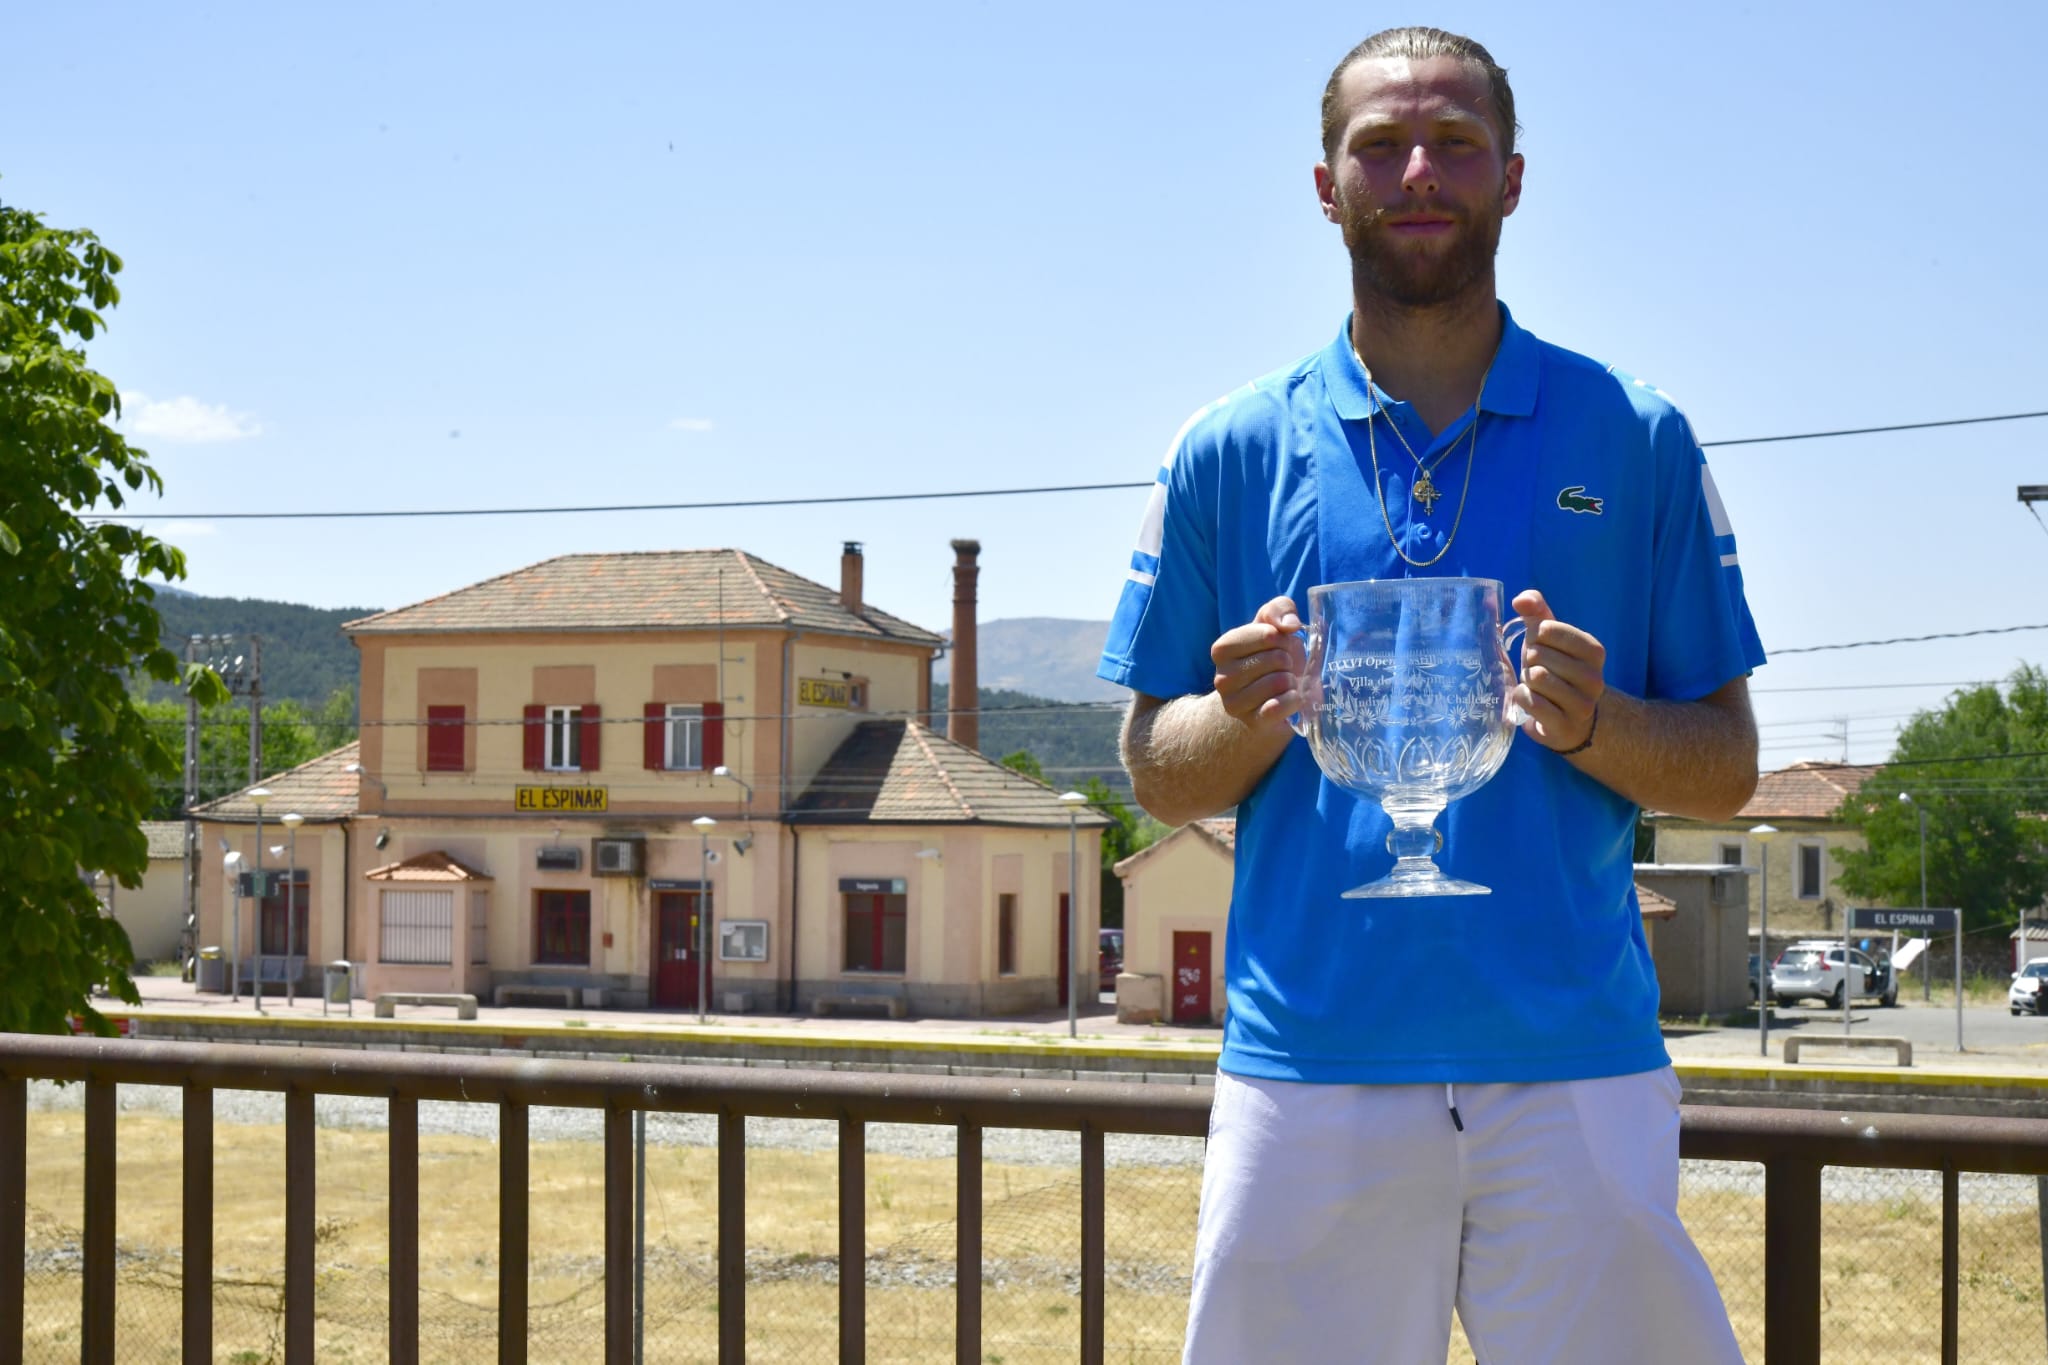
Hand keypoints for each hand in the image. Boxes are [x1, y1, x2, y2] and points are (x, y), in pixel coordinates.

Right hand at [1210, 596, 1307, 726]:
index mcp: (1222, 649)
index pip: (1267, 635)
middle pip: (1276, 659)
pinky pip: (1279, 707)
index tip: (1278, 646)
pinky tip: (1290, 699)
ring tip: (1284, 684)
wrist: (1267, 701)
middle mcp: (1221, 677)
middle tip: (1283, 668)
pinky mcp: (1251, 723)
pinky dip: (1294, 700)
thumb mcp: (1274, 626)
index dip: (1282, 639)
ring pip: (1280, 682)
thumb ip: (1280, 609)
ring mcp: (1234, 703)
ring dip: (1292, 681)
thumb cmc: (1271, 658)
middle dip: (1288, 661)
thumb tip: (1288, 625)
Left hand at [1510, 589, 1604, 752]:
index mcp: (1594, 651)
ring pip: (1537, 678)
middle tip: (1537, 670)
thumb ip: (1537, 612)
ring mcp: (1582, 704)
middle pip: (1540, 655)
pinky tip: (1529, 700)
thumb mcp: (1548, 639)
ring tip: (1536, 686)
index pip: (1549, 629)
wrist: (1568, 720)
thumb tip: (1521, 599)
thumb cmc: (1555, 671)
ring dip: (1527, 681)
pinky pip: (1532, 702)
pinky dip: (1522, 698)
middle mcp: (1594, 678)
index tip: (1541, 646)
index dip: (1536, 636)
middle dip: (1529, 661)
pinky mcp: (1565, 726)